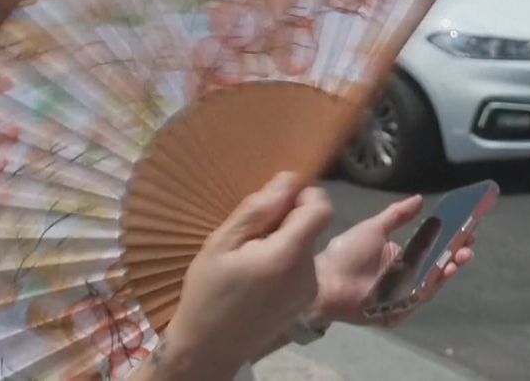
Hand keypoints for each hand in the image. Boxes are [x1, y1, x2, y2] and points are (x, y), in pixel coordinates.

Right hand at [161, 173, 332, 379]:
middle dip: (286, 219)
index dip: (305, 194)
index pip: (321, 208)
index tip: (276, 198)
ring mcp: (310, 289)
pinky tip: (259, 273)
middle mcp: (309, 272)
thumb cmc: (208, 293)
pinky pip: (302, 265)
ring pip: (306, 244)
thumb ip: (258, 210)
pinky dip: (286, 259)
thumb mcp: (221, 244)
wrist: (209, 349)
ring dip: (285, 239)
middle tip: (249, 233)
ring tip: (250, 255)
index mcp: (288, 255)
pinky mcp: (306, 300)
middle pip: (311, 226)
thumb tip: (289, 179)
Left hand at [311, 195, 474, 326]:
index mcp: (402, 257)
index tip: (467, 229)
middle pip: (437, 267)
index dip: (450, 240)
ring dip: (447, 271)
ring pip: (431, 283)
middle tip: (468, 247)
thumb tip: (420, 199)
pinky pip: (416, 300)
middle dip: (455, 256)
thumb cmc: (347, 253)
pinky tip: (438, 276)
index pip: (433, 249)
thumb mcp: (374, 228)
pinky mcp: (396, 311)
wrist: (326, 280)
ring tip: (459, 258)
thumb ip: (397, 215)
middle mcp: (406, 276)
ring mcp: (402, 295)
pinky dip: (428, 288)